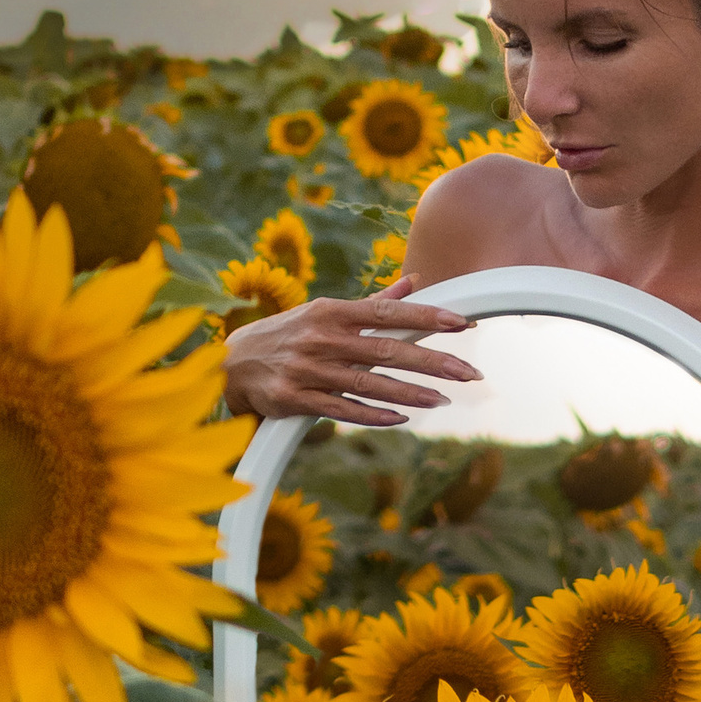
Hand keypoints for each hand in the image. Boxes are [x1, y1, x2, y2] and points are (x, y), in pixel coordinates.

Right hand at [221, 297, 478, 427]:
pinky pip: (341, 409)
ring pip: (368, 383)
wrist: (231, 364)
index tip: (461, 323)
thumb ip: (372, 303)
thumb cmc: (288, 335)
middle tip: (469, 372)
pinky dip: (373, 414)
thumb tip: (414, 283)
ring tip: (443, 399)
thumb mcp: (324, 312)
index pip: (387, 313)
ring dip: (409, 393)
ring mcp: (308, 369)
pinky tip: (401, 419)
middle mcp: (321, 337)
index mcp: (332, 311)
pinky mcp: (294, 398)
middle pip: (386, 350)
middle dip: (432, 362)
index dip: (426, 317)